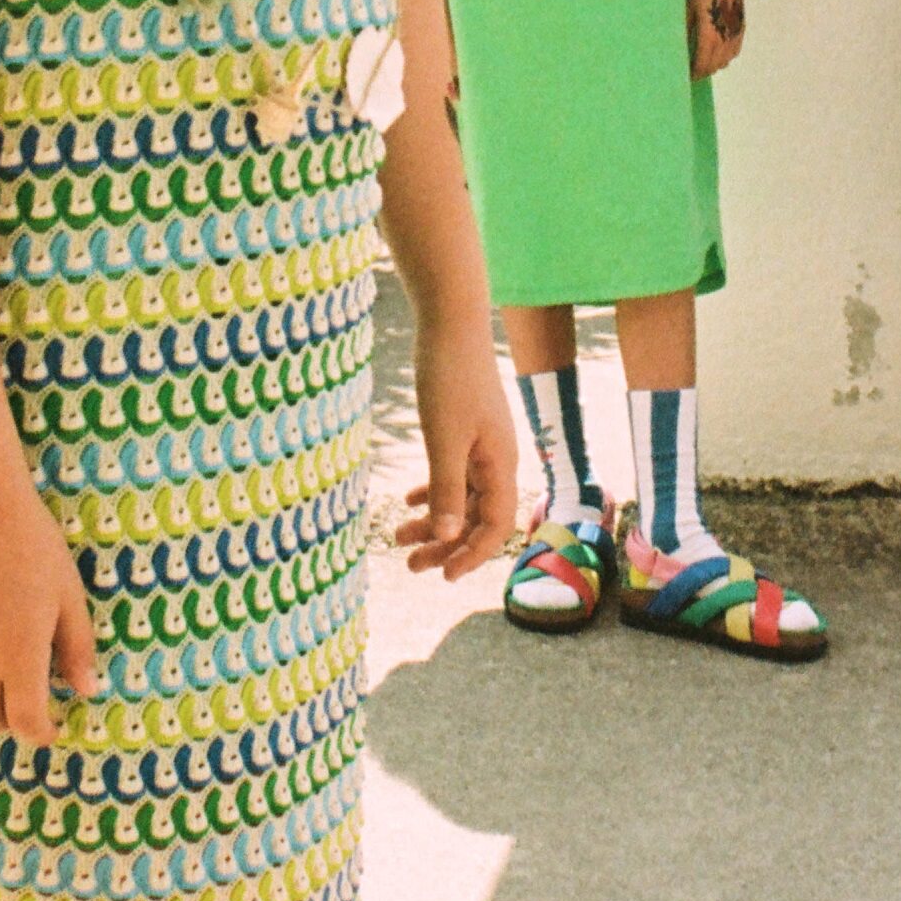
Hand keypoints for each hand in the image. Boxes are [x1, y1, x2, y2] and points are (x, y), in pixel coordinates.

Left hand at [393, 337, 518, 577]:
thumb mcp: (444, 438)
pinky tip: (410, 502)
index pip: (495, 526)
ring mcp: (482, 445)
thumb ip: (446, 488)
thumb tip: (446, 537)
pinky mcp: (465, 430)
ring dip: (434, 520)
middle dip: (445, 544)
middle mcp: (497, 459)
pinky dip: (434, 491)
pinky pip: (454, 474)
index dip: (471, 555)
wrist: (451, 322)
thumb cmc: (449, 378)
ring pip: (462, 497)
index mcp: (500, 464)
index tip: (443, 577)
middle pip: (477, 517)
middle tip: (410, 565)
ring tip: (399, 536)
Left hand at [690, 0, 744, 77]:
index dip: (695, 73)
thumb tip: (677, 46)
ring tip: (703, 63)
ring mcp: (736, 30)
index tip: (686, 77)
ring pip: (727, 59)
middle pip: (716, 64)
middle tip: (692, 72)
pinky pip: (736, 48)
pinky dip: (727, 56)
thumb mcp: (688, 6)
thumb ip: (685, 29)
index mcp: (711, 33)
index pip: (703, 62)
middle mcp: (727, 35)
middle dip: (704, 71)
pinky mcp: (741, 23)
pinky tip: (719, 51)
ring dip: (716, 64)